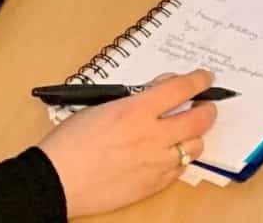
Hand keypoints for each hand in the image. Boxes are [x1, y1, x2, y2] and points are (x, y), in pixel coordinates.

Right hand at [39, 70, 219, 218]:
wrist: (55, 181)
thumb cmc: (69, 143)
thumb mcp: (100, 107)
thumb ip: (134, 98)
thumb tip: (159, 90)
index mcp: (136, 111)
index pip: (181, 88)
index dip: (199, 80)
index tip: (205, 78)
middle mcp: (152, 136)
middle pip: (200, 118)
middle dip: (207, 108)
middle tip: (204, 106)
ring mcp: (155, 163)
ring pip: (195, 146)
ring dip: (193, 136)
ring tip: (183, 133)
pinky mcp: (153, 185)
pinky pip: (180, 170)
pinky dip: (178, 159)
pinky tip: (166, 155)